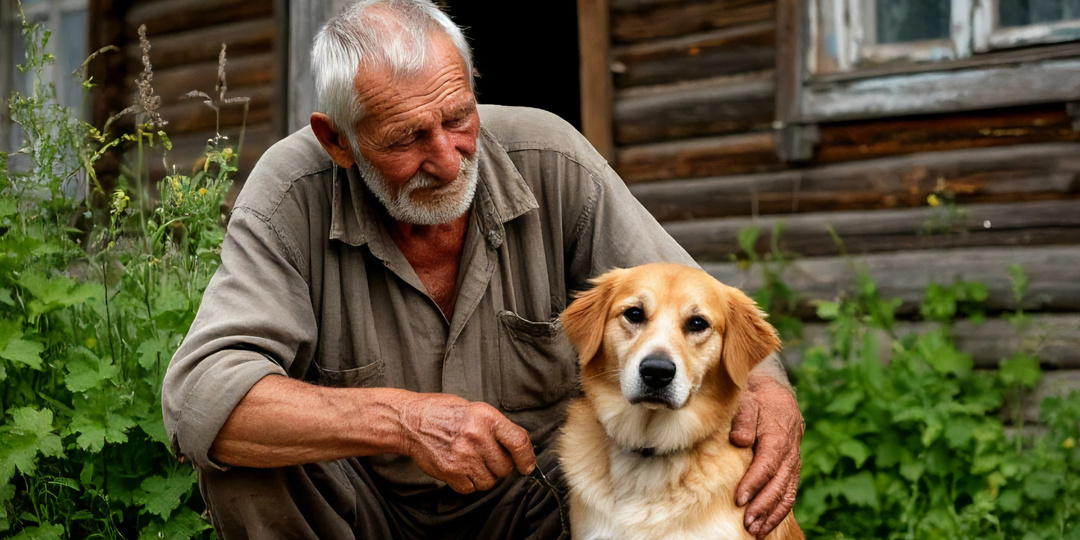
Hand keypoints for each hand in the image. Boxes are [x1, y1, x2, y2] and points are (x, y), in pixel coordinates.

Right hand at [398, 393, 535, 493]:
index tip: (527, 467)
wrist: (410, 421)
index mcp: (487, 417)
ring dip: (484, 477)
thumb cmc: (443, 412)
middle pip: (504, 467)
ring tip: (472, 462)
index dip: (527, 458)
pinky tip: (460, 469)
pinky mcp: (450, 471)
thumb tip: (516, 447)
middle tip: (487, 458)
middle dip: (500, 467)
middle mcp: (477, 436)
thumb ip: (496, 427)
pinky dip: (468, 483)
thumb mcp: (475, 409)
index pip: (519, 442)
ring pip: (489, 482)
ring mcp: (464, 455)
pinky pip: (470, 489)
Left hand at [730, 372, 803, 538]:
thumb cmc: (756, 400)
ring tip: (754, 530)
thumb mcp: (747, 401)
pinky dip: (778, 512)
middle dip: (763, 506)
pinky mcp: (791, 472)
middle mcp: (789, 453)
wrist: (777, 398)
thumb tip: (740, 439)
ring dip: (771, 514)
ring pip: (786, 493)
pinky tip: (765, 526)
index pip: (766, 464)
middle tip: (747, 522)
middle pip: (778, 484)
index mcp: (778, 436)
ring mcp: (792, 464)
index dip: (754, 483)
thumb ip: (743, 417)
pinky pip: (789, 495)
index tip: (739, 499)